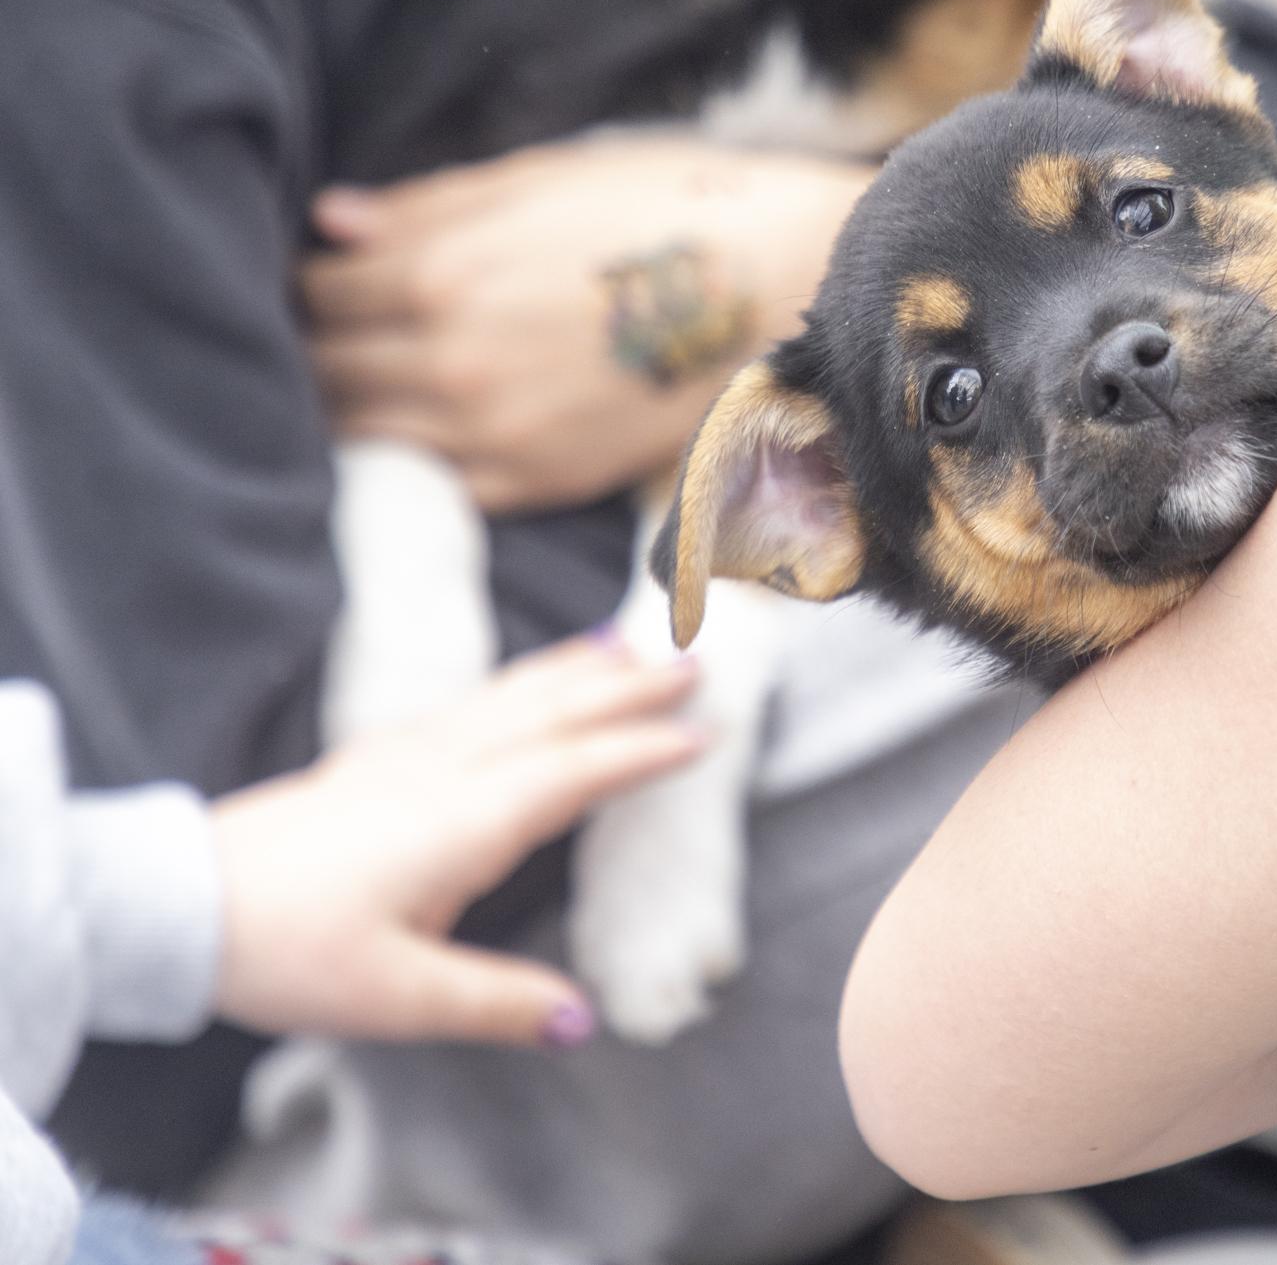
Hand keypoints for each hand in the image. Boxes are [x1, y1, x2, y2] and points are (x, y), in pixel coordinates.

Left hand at [211, 636, 702, 1046]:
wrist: (180, 908)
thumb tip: (584, 1020)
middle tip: (694, 662)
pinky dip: (518, 681)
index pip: (573, 772)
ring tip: (628, 647)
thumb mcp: (398, 999)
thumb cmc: (288, 952)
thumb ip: (496, 1004)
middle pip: (551, 714)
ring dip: (576, 670)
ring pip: (509, 696)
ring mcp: (404, 758)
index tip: (705, 734)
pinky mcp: (372, 762)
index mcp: (461, 822)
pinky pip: (470, 701)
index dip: (642, 752)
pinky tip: (526, 683)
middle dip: (626, 689)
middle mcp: (441, 773)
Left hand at [305, 136, 871, 512]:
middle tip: (334, 332)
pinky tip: (425, 426)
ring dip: (351, 407)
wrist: (790, 282)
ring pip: (363, 434)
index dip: (311, 280)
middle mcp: (453, 362)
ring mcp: (496, 431)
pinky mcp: (541, 479)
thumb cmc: (671, 207)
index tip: (327, 277)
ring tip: (371, 380)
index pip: (317, 290)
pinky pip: (433, 482)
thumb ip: (430, 206)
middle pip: (323, 369)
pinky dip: (409, 458)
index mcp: (443, 273)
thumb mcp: (546, 178)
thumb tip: (331, 220)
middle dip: (316, 347)